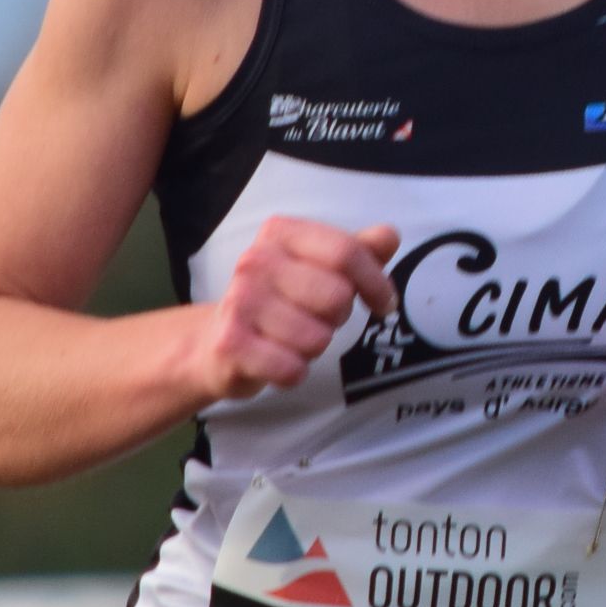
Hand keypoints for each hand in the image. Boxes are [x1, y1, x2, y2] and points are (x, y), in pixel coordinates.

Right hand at [186, 217, 398, 403]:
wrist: (216, 341)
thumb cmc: (278, 300)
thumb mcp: (317, 267)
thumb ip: (356, 251)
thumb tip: (389, 236)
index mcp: (280, 233)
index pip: (346, 252)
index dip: (375, 282)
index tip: (383, 303)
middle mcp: (255, 261)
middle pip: (336, 296)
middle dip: (338, 317)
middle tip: (318, 319)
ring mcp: (240, 302)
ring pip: (317, 338)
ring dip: (313, 346)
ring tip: (292, 338)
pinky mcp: (231, 344)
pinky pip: (292, 369)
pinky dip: (293, 372)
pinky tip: (277, 360)